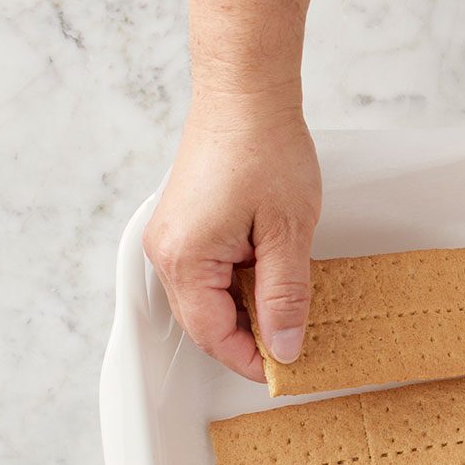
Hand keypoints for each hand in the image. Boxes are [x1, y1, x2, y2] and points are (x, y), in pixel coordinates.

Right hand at [143, 98, 320, 379]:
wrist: (247, 95)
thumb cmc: (264, 150)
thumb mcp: (287, 233)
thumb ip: (284, 296)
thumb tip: (283, 346)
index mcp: (185, 260)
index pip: (214, 336)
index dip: (252, 360)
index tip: (289, 369)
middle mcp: (167, 252)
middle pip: (207, 323)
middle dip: (250, 340)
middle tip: (297, 346)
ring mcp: (174, 237)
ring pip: (210, 301)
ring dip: (248, 313)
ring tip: (291, 313)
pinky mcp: (187, 225)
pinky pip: (210, 274)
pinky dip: (241, 286)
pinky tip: (274, 282)